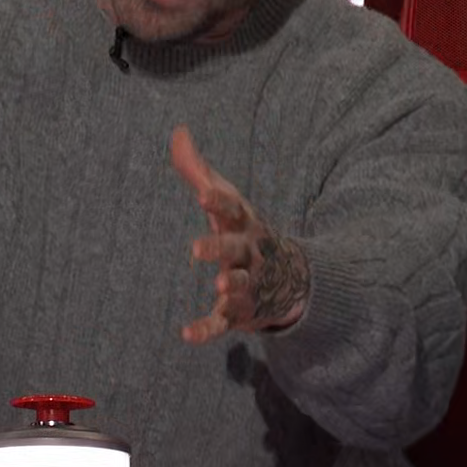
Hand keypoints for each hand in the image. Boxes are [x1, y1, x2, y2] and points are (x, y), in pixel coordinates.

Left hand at [169, 126, 310, 343]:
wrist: (289, 280)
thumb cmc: (244, 231)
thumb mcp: (226, 200)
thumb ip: (198, 170)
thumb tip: (178, 132)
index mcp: (244, 224)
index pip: (232, 209)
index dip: (218, 201)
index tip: (202, 194)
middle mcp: (250, 254)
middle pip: (236, 249)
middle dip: (219, 248)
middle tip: (196, 248)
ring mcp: (247, 285)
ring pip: (239, 285)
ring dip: (231, 285)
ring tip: (219, 284)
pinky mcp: (239, 313)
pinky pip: (222, 323)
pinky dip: (206, 329)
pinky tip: (186, 335)